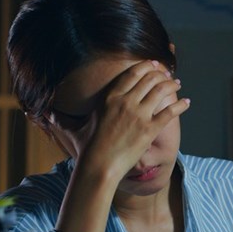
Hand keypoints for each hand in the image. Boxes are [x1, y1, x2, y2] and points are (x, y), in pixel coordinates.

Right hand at [59, 59, 188, 180]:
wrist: (99, 166)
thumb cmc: (86, 149)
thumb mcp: (74, 129)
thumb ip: (62, 119)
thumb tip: (45, 115)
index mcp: (109, 97)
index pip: (132, 74)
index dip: (145, 66)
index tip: (153, 64)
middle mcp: (125, 102)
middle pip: (149, 79)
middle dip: (161, 73)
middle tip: (168, 74)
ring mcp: (138, 115)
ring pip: (161, 91)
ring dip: (172, 85)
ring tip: (178, 84)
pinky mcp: (149, 130)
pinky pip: (169, 112)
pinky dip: (180, 105)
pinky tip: (187, 103)